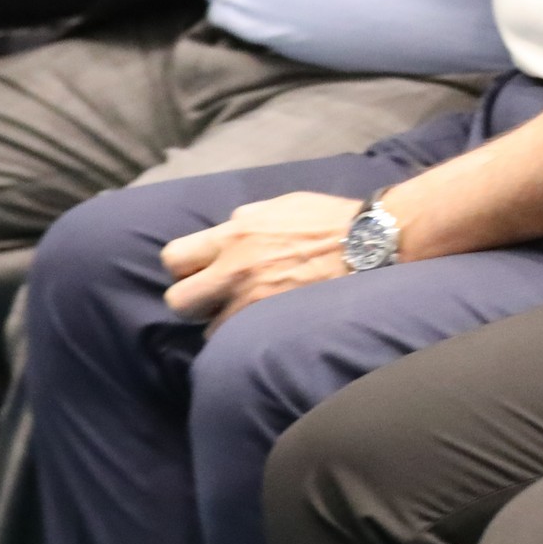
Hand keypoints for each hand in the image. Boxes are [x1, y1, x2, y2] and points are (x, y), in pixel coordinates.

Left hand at [160, 191, 365, 324]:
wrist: (368, 243)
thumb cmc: (328, 219)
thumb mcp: (280, 205)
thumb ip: (246, 219)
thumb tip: (231, 228)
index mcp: (234, 233)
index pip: (174, 258)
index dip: (184, 268)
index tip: (199, 270)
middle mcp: (235, 269)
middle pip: (178, 301)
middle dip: (191, 301)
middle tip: (212, 298)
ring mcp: (253, 300)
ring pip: (209, 328)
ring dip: (223, 321)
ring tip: (246, 313)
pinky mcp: (273, 321)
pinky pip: (242, 338)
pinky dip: (248, 334)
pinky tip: (265, 323)